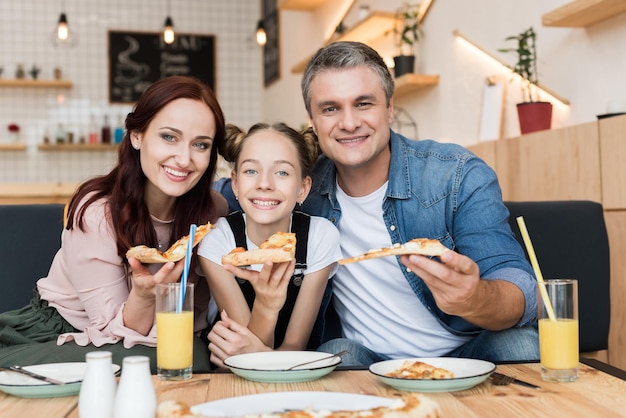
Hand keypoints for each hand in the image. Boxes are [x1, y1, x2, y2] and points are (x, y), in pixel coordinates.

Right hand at [127, 257, 184, 299]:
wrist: (146, 294)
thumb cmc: (141, 283)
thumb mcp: (136, 275)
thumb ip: (136, 266)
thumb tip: (132, 258)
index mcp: (150, 285)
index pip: (158, 279)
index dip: (165, 271)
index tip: (171, 263)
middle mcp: (161, 287)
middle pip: (172, 277)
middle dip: (180, 265)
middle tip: (185, 253)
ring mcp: (168, 288)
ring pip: (178, 276)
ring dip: (184, 264)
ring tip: (187, 253)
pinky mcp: (174, 286)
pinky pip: (180, 275)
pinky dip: (183, 266)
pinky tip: (186, 258)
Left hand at [207, 311, 269, 367]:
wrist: (260, 358)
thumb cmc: (254, 344)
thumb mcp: (244, 330)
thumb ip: (231, 322)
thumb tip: (222, 313)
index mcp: (235, 339)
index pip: (216, 328)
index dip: (220, 324)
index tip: (225, 326)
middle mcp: (229, 350)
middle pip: (211, 336)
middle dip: (216, 332)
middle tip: (224, 332)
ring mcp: (226, 359)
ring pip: (210, 346)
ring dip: (216, 342)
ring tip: (224, 341)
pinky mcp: (224, 365)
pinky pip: (212, 357)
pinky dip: (215, 352)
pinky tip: (222, 350)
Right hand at [223, 259, 295, 312]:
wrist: (267, 307)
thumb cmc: (263, 290)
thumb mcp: (257, 279)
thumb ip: (260, 266)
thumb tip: (262, 251)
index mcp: (254, 281)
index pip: (243, 274)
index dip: (234, 270)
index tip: (225, 265)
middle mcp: (262, 285)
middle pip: (263, 276)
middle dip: (266, 268)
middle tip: (268, 261)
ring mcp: (272, 289)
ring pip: (277, 277)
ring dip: (282, 266)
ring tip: (286, 257)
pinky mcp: (281, 291)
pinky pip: (286, 279)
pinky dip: (289, 269)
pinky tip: (292, 261)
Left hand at [400, 251, 523, 328]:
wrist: (472, 303)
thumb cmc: (465, 278)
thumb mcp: (465, 268)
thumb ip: (452, 259)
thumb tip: (431, 247)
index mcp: (472, 273)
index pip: (465, 265)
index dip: (455, 260)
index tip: (444, 254)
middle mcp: (465, 285)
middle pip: (445, 275)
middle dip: (427, 264)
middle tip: (413, 256)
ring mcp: (454, 296)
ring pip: (432, 281)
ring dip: (417, 269)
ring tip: (405, 258)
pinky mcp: (444, 303)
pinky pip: (430, 287)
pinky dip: (420, 275)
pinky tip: (411, 267)